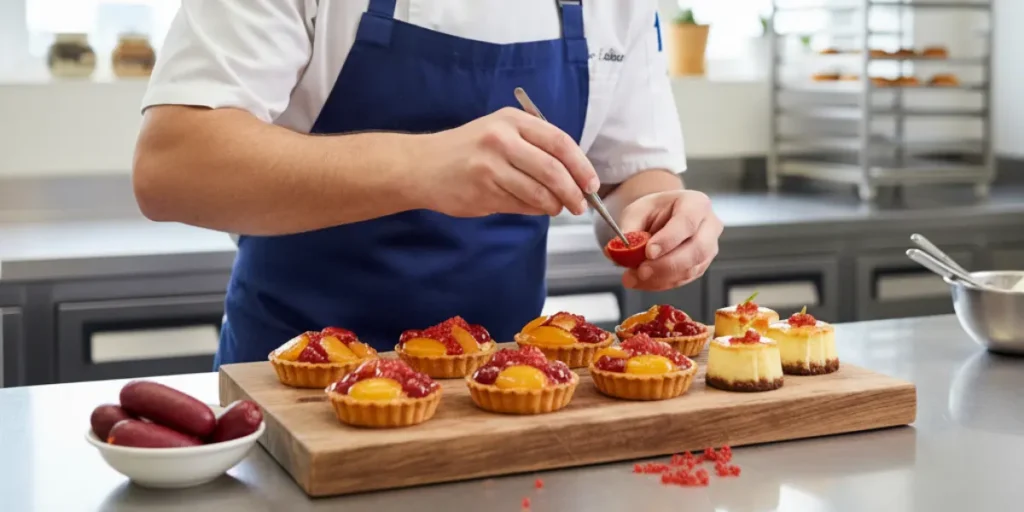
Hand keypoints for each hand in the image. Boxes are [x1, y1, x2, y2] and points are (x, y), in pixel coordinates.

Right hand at [414, 108, 599, 216]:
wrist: (422, 165)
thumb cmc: (466, 150)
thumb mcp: (500, 132)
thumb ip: (534, 147)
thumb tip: (573, 176)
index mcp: (512, 120)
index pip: (560, 142)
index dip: (581, 166)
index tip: (591, 184)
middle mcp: (502, 140)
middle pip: (553, 170)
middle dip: (573, 192)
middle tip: (580, 205)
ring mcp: (491, 167)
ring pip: (538, 192)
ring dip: (554, 205)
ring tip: (557, 208)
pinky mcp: (483, 191)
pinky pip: (520, 205)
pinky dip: (533, 210)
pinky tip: (532, 207)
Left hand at [615, 190, 722, 290]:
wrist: (661, 218)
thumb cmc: (653, 211)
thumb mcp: (636, 212)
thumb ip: (630, 229)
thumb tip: (621, 251)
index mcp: (696, 203)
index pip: (687, 222)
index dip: (668, 239)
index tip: (648, 252)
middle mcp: (709, 226)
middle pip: (697, 250)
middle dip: (666, 265)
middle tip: (640, 271)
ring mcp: (708, 249)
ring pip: (690, 269)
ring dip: (659, 278)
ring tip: (632, 277)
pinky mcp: (700, 267)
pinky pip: (683, 280)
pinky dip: (660, 283)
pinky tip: (641, 281)